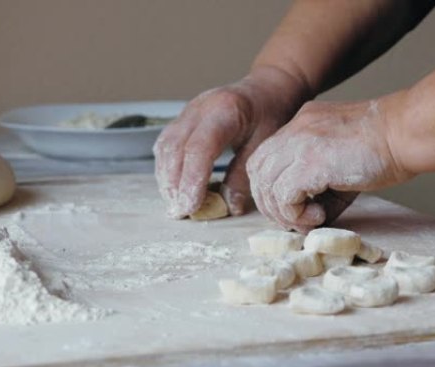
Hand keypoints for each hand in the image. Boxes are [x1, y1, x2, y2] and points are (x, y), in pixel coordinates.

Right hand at [153, 67, 307, 217]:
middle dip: (174, 184)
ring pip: (165, 147)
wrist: (265, 88)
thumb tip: (229, 206)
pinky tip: (173, 186)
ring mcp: (187, 112)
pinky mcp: (182, 119)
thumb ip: (244, 175)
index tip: (190, 206)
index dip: (191, 180)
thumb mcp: (264, 144)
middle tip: (180, 211)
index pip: (198, 149)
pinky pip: (166, 144)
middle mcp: (199, 108)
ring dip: (166, 178)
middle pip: (175, 149)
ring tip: (175, 203)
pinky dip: (166, 167)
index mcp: (224, 111)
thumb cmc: (269, 113)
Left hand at [246, 96, 411, 232]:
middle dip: (270, 202)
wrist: (406, 133)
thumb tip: (307, 217)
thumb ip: (318, 183)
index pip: (266, 157)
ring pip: (266, 185)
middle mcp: (294, 129)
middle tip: (295, 219)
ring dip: (283, 212)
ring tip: (311, 220)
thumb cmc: (386, 148)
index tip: (292, 205)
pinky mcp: (309, 162)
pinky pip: (284, 197)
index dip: (271, 185)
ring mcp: (299, 143)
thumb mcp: (341, 161)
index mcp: (302, 124)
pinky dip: (296, 214)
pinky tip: (319, 216)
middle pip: (258, 171)